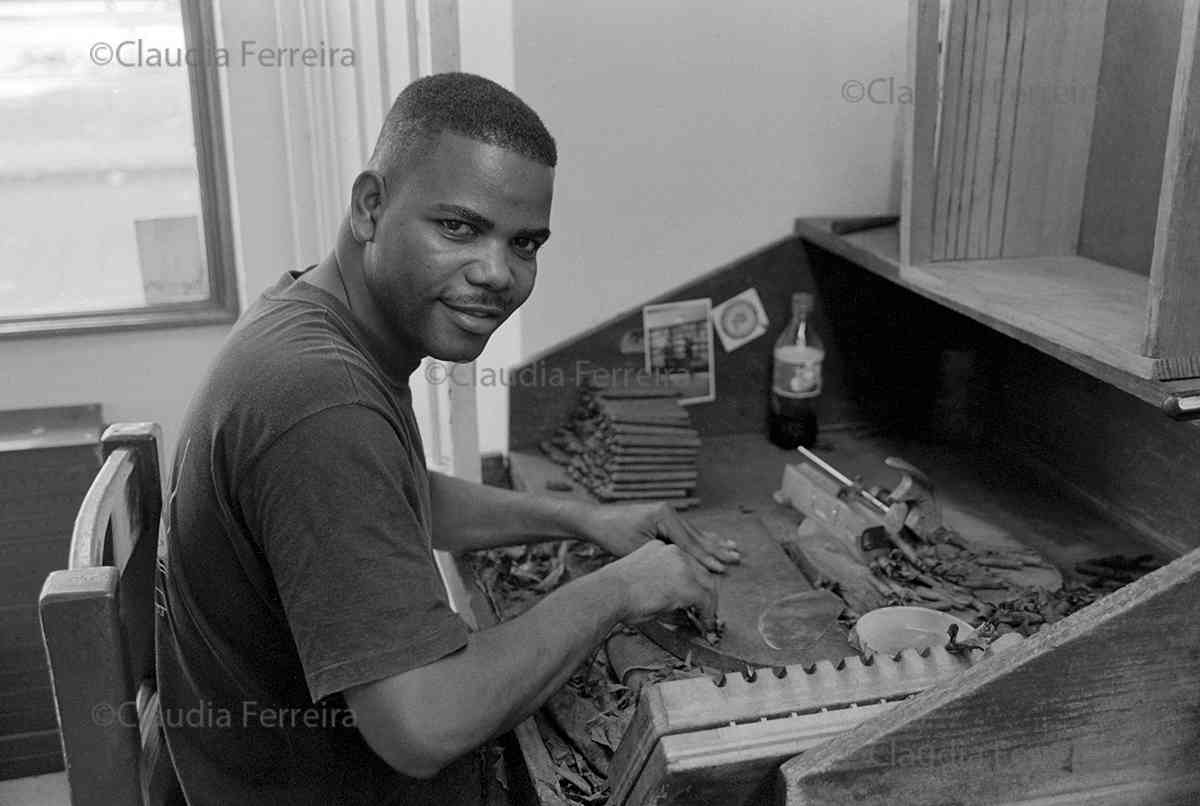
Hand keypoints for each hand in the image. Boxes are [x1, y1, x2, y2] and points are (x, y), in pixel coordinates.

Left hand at [581, 503, 740, 572]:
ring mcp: (667, 514)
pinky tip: (714, 542)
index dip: (706, 558)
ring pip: (694, 533)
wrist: (597, 521)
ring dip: (713, 543)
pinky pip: (686, 533)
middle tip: (736, 557)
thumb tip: (685, 571)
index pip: (689, 542)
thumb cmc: (613, 535)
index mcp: (664, 515)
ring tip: (733, 548)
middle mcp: (669, 512)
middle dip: (717, 549)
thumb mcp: (637, 548)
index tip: (721, 569)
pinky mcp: (664, 519)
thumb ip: (663, 557)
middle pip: (696, 535)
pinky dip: (700, 541)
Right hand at [604, 540, 717, 624]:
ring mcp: (682, 566)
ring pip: (708, 583)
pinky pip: (706, 600)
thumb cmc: (615, 591)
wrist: (608, 593)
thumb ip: (659, 582)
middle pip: (701, 570)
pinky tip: (706, 623)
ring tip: (708, 618)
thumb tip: (674, 603)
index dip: (693, 580)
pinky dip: (708, 613)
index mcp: (660, 547)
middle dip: (706, 591)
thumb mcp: (640, 577)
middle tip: (707, 608)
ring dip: (710, 602)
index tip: (695, 594)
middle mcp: (673, 551)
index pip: (686, 562)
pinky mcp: (687, 584)